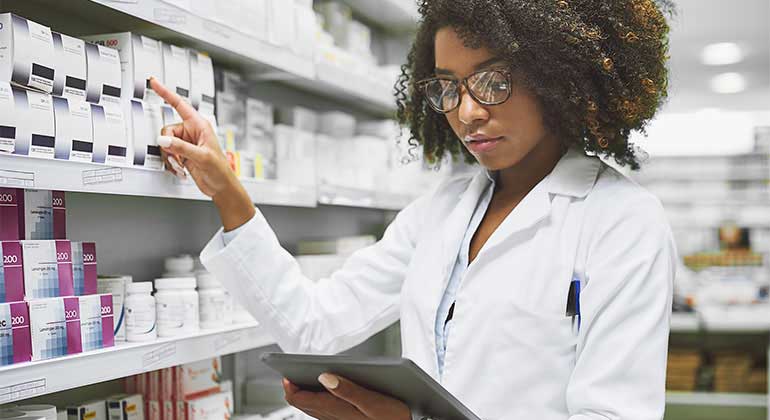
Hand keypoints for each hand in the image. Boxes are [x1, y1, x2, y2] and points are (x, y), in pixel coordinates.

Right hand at [149, 77, 254, 230]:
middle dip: (169, 146)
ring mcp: (185, 143)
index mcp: (199, 125)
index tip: (154, 82)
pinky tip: (181, 170)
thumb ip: (181, 147)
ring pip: (164, 144)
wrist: (220, 187)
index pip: (179, 104)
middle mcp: (191, 132)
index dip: (165, 93)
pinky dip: (171, 163)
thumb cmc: (220, 170)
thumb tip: (163, 140)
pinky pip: (167, 154)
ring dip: (170, 157)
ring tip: (182, 166)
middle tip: (178, 158)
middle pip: (166, 130)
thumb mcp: (202, 157)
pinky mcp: (182, 154)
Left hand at [283, 374, 410, 419]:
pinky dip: (318, 398)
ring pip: (312, 407)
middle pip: (303, 403)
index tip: (286, 371)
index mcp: (336, 410)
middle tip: (291, 370)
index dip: (290, 386)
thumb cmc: (393, 418)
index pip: (301, 400)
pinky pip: (324, 410)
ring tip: (305, 375)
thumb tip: (323, 376)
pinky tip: (325, 389)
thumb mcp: (373, 401)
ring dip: (306, 392)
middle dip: (296, 387)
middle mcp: (333, 417)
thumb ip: (348, 389)